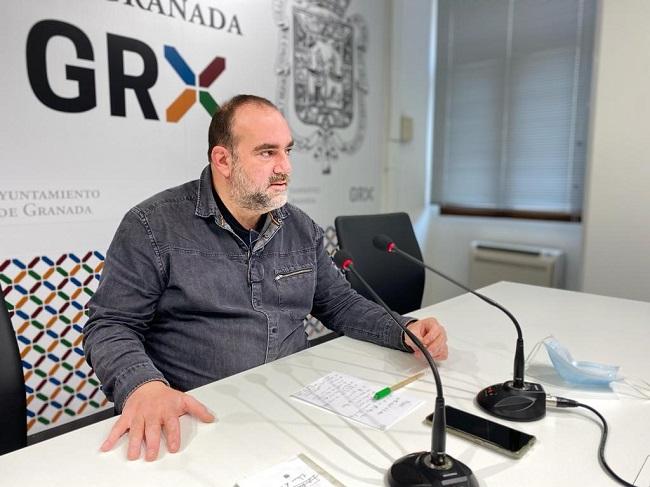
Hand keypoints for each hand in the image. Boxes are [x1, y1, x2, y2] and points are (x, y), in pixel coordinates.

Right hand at [100, 381, 214, 460]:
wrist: (145, 384)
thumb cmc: (165, 397)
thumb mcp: (184, 399)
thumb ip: (198, 409)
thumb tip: (211, 418)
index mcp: (167, 410)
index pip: (172, 424)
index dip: (173, 436)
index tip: (174, 447)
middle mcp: (152, 413)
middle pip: (152, 429)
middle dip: (152, 443)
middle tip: (152, 455)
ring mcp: (139, 415)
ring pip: (136, 430)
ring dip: (134, 443)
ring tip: (134, 455)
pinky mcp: (127, 416)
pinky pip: (118, 427)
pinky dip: (111, 437)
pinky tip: (106, 447)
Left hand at [405, 318, 447, 360]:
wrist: (414, 337)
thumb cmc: (414, 332)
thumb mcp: (411, 332)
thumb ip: (416, 338)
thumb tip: (423, 345)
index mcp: (432, 323)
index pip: (436, 329)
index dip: (430, 337)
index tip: (424, 342)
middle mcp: (440, 330)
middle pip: (441, 339)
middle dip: (432, 348)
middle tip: (424, 351)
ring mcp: (443, 339)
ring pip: (442, 348)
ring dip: (432, 353)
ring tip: (421, 354)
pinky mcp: (443, 348)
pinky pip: (443, 354)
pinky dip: (436, 357)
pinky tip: (429, 355)